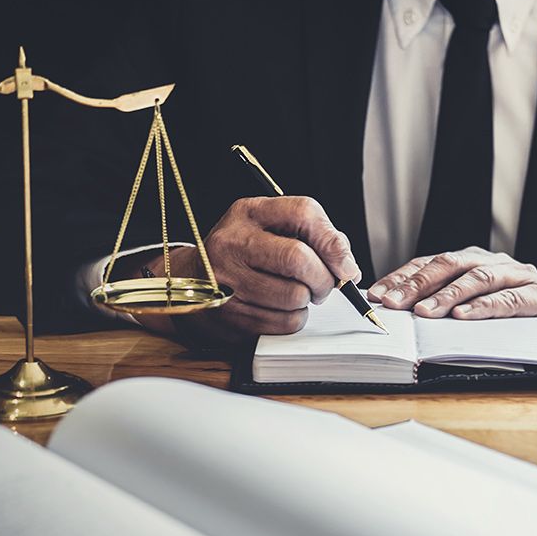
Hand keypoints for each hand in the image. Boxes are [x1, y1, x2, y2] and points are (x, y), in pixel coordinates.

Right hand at [139, 196, 359, 340]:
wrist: (190, 283)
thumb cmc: (243, 254)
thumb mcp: (269, 228)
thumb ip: (312, 235)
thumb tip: (347, 265)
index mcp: (247, 212)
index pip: (303, 212)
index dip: (333, 241)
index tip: (345, 264)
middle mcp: (232, 243)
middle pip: (299, 259)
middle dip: (324, 278)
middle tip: (325, 285)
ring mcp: (226, 281)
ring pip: (294, 296)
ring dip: (308, 300)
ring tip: (297, 294)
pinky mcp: (229, 315)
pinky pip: (283, 322)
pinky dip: (294, 319)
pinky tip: (280, 309)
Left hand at [367, 247, 536, 319]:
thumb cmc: (509, 324)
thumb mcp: (469, 310)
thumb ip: (440, 305)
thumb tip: (394, 310)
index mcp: (474, 261)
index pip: (431, 263)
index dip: (403, 277)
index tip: (377, 294)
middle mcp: (496, 262)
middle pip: (451, 264)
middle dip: (418, 284)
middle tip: (393, 303)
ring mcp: (521, 276)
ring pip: (479, 279)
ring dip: (448, 296)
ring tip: (425, 313)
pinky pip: (510, 300)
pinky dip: (484, 308)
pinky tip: (463, 317)